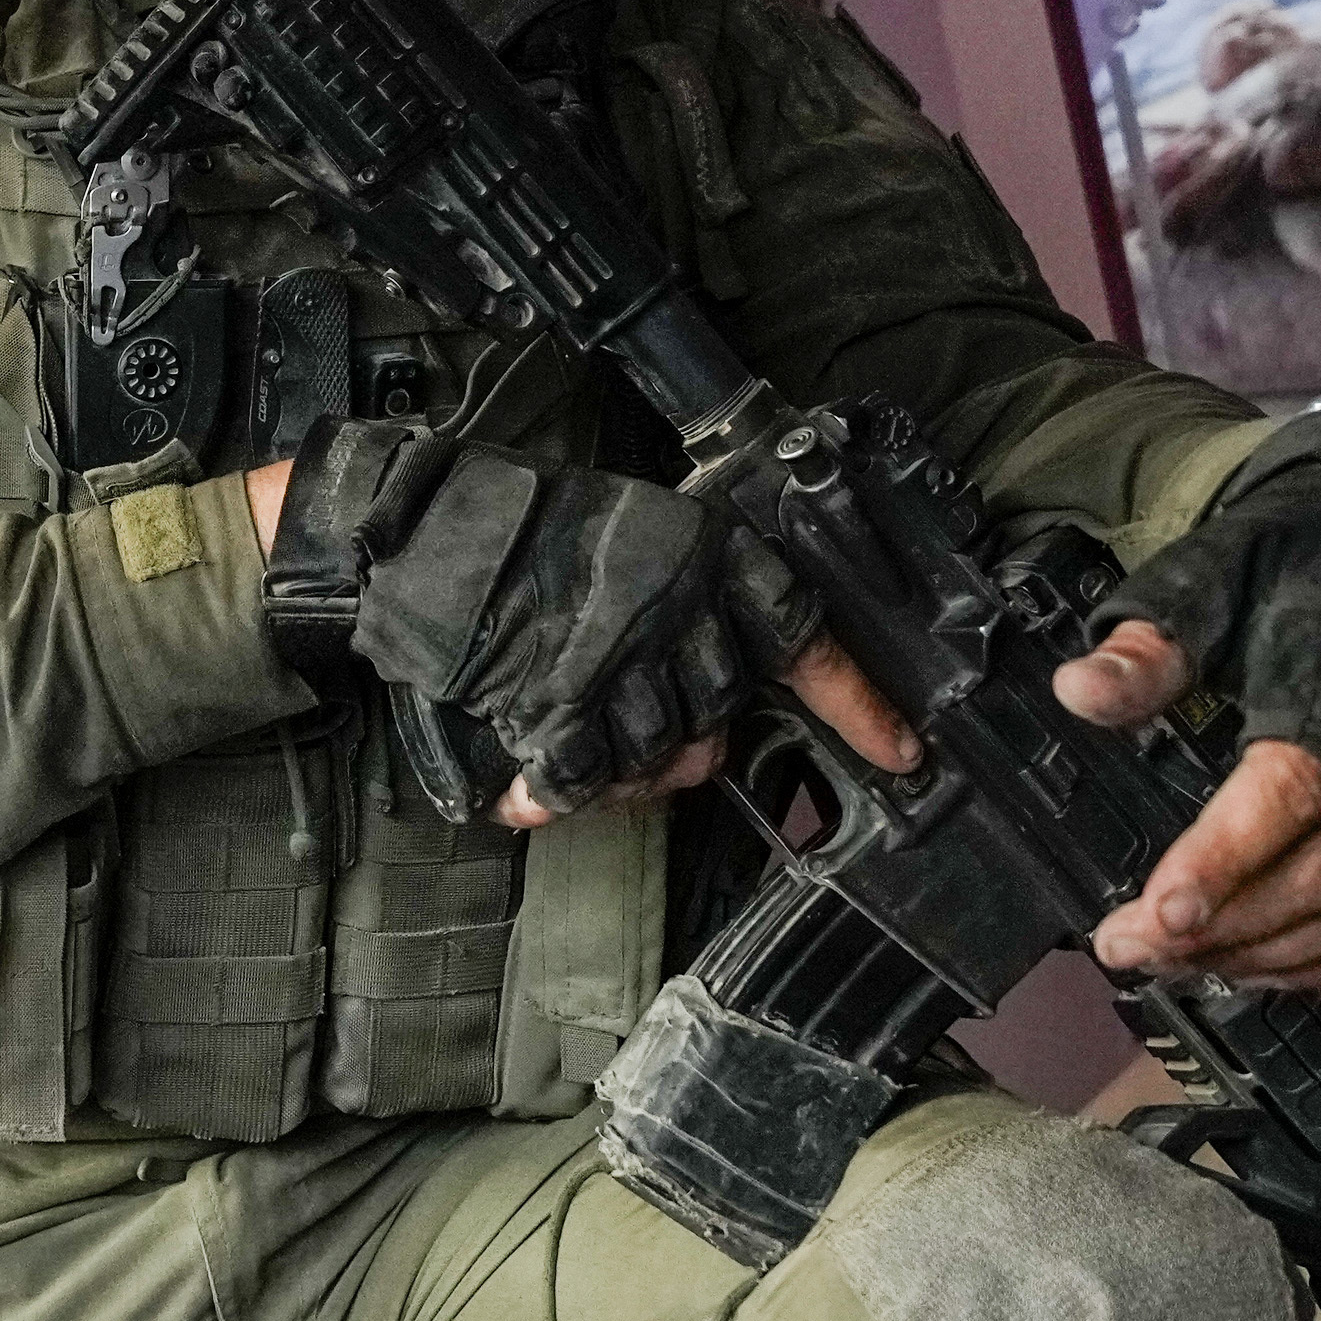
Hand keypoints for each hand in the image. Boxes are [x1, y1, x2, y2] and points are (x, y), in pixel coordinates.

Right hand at [257, 422, 818, 820]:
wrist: (416, 529)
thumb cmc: (521, 533)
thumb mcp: (637, 543)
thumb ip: (691, 613)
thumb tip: (712, 721)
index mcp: (708, 558)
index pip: (806, 638)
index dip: (857, 702)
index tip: (904, 753)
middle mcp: (679, 607)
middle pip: (714, 721)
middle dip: (675, 740)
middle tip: (621, 721)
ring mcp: (622, 658)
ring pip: (653, 761)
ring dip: (610, 769)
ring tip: (563, 735)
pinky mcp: (560, 702)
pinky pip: (583, 780)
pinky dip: (548, 792)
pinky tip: (523, 786)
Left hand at [1067, 419, 1320, 983]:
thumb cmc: (1300, 566)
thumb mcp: (1213, 576)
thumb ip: (1151, 644)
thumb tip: (1082, 690)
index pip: (1295, 784)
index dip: (1225, 858)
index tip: (1155, 914)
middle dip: (1228, 927)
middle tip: (1136, 948)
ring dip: (1275, 956)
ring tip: (1185, 966)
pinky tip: (1268, 968)